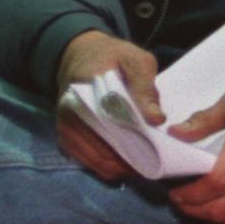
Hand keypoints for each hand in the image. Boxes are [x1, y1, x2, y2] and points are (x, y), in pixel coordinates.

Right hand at [53, 30, 163, 180]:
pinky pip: (90, 163)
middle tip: (159, 161)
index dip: (137, 141)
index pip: (113, 126)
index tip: (159, 149)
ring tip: (148, 163)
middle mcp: (70, 117)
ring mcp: (66, 131)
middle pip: (105, 151)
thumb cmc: (112, 58)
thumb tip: (156, 119)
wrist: (80, 57)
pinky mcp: (66, 140)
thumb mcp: (135, 60)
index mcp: (85, 94)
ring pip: (98, 163)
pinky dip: (110, 167)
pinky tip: (130, 162)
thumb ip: (145, 86)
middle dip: (133, 160)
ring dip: (123, 167)